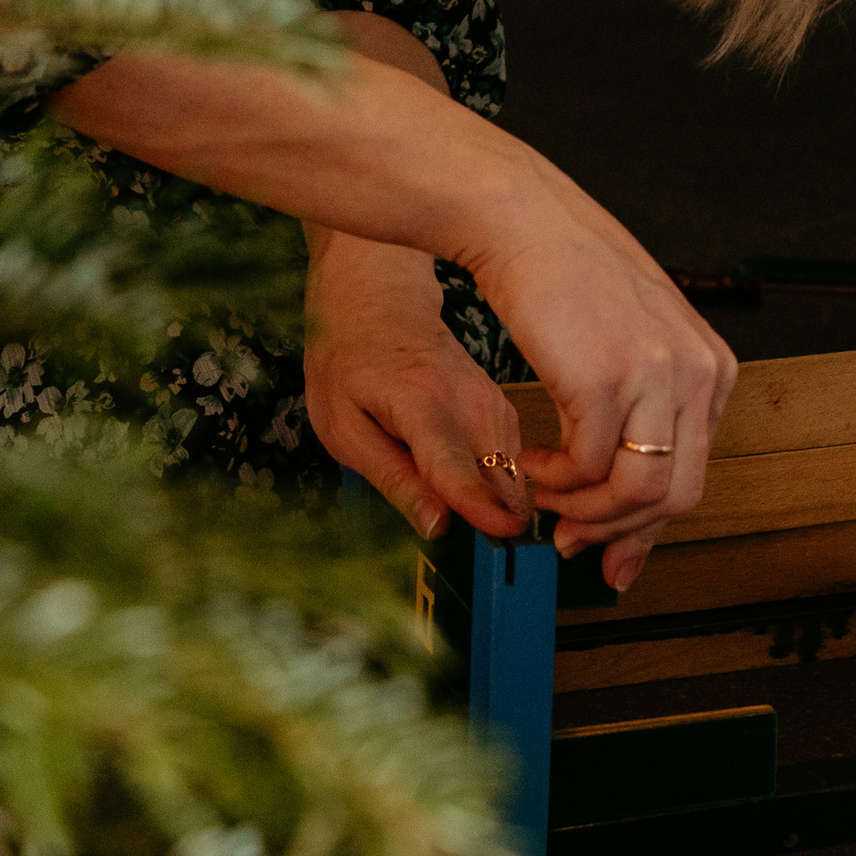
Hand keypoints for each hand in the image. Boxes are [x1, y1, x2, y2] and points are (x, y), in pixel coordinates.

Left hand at [303, 233, 530, 546]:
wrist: (378, 302)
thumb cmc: (348, 364)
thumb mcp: (343, 428)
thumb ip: (392, 478)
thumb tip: (437, 525)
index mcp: (420, 404)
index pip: (455, 464)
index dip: (478, 504)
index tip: (505, 534)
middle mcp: (468, 402)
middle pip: (499, 479)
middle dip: (494, 522)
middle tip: (469, 553)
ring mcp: (492, 402)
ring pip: (512, 475)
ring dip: (497, 507)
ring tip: (461, 516)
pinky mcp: (503, 408)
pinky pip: (511, 463)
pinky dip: (497, 486)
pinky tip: (464, 485)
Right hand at [463, 178, 736, 593]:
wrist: (521, 221)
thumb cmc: (566, 274)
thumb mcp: (629, 342)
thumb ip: (642, 413)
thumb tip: (629, 497)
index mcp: (712, 366)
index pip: (696, 474)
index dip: (646, 524)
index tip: (610, 549)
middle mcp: (697, 372)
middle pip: (676, 496)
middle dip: (617, 531)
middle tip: (570, 537)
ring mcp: (656, 376)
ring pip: (636, 495)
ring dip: (582, 510)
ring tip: (544, 491)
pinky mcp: (605, 380)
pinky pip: (586, 468)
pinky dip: (554, 480)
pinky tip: (530, 459)